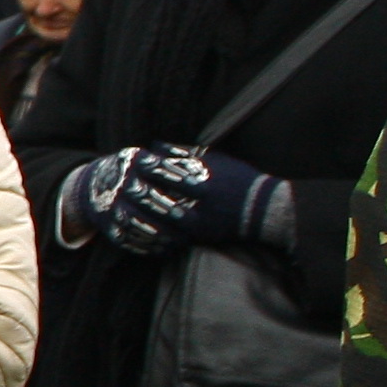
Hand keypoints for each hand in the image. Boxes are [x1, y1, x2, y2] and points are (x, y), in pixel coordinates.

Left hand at [136, 145, 286, 249]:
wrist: (263, 210)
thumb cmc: (238, 178)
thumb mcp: (216, 160)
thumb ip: (185, 153)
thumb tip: (155, 144)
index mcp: (207, 185)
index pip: (173, 176)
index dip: (152, 168)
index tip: (137, 161)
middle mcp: (203, 208)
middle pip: (165, 203)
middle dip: (143, 195)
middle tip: (125, 186)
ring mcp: (200, 227)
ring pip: (164, 226)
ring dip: (142, 218)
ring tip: (123, 208)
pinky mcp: (199, 240)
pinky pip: (170, 241)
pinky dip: (151, 236)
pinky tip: (135, 229)